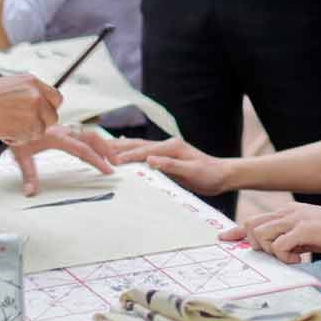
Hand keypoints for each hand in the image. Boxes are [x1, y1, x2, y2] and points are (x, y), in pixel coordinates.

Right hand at [0, 74, 60, 144]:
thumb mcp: (11, 84)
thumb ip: (28, 93)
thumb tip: (38, 104)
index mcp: (33, 82)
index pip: (56, 98)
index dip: (49, 108)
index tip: (43, 113)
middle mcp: (37, 96)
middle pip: (52, 116)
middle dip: (41, 123)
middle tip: (26, 124)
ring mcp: (34, 112)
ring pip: (41, 130)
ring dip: (28, 132)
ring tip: (10, 126)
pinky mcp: (28, 127)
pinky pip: (30, 138)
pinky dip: (19, 138)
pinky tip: (6, 131)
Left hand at [8, 127, 116, 195]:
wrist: (7, 115)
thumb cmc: (13, 133)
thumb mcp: (20, 155)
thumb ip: (28, 175)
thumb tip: (31, 193)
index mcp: (57, 137)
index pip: (82, 150)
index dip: (97, 160)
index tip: (107, 169)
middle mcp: (63, 130)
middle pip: (92, 137)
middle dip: (106, 149)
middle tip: (116, 163)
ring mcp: (63, 128)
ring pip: (88, 133)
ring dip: (101, 144)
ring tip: (109, 156)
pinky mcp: (61, 128)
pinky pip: (81, 132)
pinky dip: (91, 140)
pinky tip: (93, 148)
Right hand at [103, 136, 233, 196]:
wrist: (221, 175)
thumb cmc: (209, 175)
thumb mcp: (192, 172)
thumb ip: (172, 165)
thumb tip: (151, 160)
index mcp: (172, 147)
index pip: (145, 151)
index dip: (128, 156)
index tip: (113, 161)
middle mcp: (167, 145)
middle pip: (138, 145)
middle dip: (119, 149)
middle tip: (99, 152)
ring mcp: (166, 149)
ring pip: (139, 147)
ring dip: (122, 149)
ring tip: (103, 149)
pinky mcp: (165, 157)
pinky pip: (143, 153)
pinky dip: (130, 152)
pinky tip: (121, 149)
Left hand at [221, 203, 320, 263]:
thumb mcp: (307, 232)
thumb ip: (290, 237)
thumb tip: (275, 250)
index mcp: (286, 211)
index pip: (254, 219)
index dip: (236, 231)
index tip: (224, 238)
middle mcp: (286, 211)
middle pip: (251, 226)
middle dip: (256, 245)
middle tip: (277, 255)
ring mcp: (294, 219)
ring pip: (261, 235)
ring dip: (271, 251)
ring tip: (292, 256)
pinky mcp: (304, 229)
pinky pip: (280, 246)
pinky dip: (286, 257)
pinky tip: (301, 257)